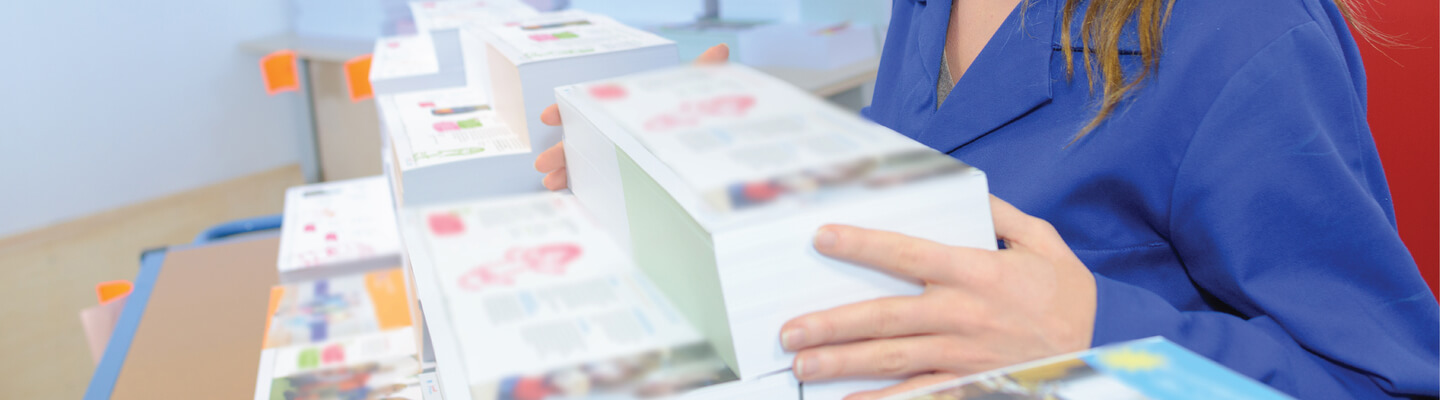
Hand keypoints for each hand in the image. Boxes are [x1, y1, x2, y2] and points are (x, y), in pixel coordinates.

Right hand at [534, 44, 732, 189]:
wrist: (707, 152)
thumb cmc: (693, 118)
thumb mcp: (695, 96)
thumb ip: (704, 73)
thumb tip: (721, 49)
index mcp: (622, 107)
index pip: (587, 105)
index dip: (566, 110)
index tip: (548, 116)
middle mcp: (612, 130)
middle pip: (579, 137)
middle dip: (559, 149)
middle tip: (543, 162)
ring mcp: (612, 155)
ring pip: (580, 160)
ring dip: (561, 169)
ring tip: (549, 181)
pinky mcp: (617, 178)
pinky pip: (591, 182)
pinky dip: (574, 187)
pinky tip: (562, 194)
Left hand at [780, 195, 1097, 399]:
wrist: (1106, 346)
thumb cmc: (1066, 293)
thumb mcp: (1040, 240)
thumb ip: (997, 213)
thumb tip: (962, 188)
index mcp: (975, 271)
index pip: (906, 254)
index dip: (862, 245)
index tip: (822, 238)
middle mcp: (962, 314)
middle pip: (885, 318)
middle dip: (832, 323)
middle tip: (790, 330)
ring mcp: (964, 354)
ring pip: (893, 359)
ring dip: (844, 363)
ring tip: (803, 364)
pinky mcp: (970, 383)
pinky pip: (920, 396)